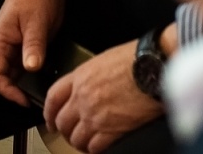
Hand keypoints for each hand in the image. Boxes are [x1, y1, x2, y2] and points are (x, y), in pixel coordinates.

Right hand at [0, 0, 69, 106]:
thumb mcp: (36, 20)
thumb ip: (33, 45)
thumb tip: (30, 68)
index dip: (6, 90)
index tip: (24, 99)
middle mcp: (5, 45)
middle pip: (3, 77)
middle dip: (16, 91)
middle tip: (37, 99)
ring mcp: (17, 45)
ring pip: (16, 73)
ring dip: (26, 84)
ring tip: (44, 91)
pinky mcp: (29, 44)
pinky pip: (27, 65)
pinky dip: (35, 75)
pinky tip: (48, 78)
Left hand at [43, 41, 162, 153]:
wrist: (154, 67)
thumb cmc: (136, 59)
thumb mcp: (104, 59)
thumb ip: (91, 76)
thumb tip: (89, 87)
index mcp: (80, 77)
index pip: (52, 98)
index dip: (48, 112)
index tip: (50, 119)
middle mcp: (83, 97)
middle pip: (62, 121)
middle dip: (64, 130)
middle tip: (70, 133)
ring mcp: (95, 115)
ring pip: (76, 138)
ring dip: (79, 142)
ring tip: (86, 142)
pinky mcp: (111, 130)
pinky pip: (94, 147)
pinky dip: (95, 150)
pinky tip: (100, 147)